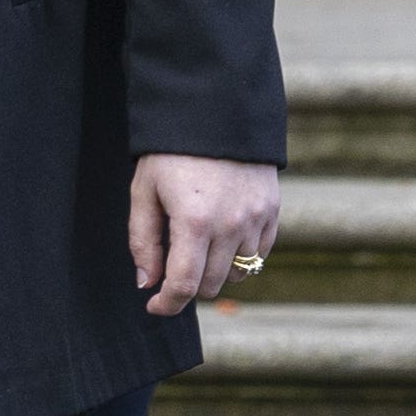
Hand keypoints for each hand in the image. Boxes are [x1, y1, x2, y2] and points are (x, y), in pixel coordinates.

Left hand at [128, 153, 282, 317]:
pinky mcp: (272, 209)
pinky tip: (223, 239)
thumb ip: (143, 241)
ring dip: (216, 272)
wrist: (215, 109)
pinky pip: (259, 254)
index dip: (166, 305)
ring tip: (198, 250)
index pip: (184, 286)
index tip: (155, 306)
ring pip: (237, 273)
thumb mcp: (144, 191)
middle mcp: (231, 225)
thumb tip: (147, 284)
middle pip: (211, 285)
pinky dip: (241, 256)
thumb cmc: (171, 151)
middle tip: (172, 271)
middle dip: (188, 287)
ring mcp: (256, 218)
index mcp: (194, 222)